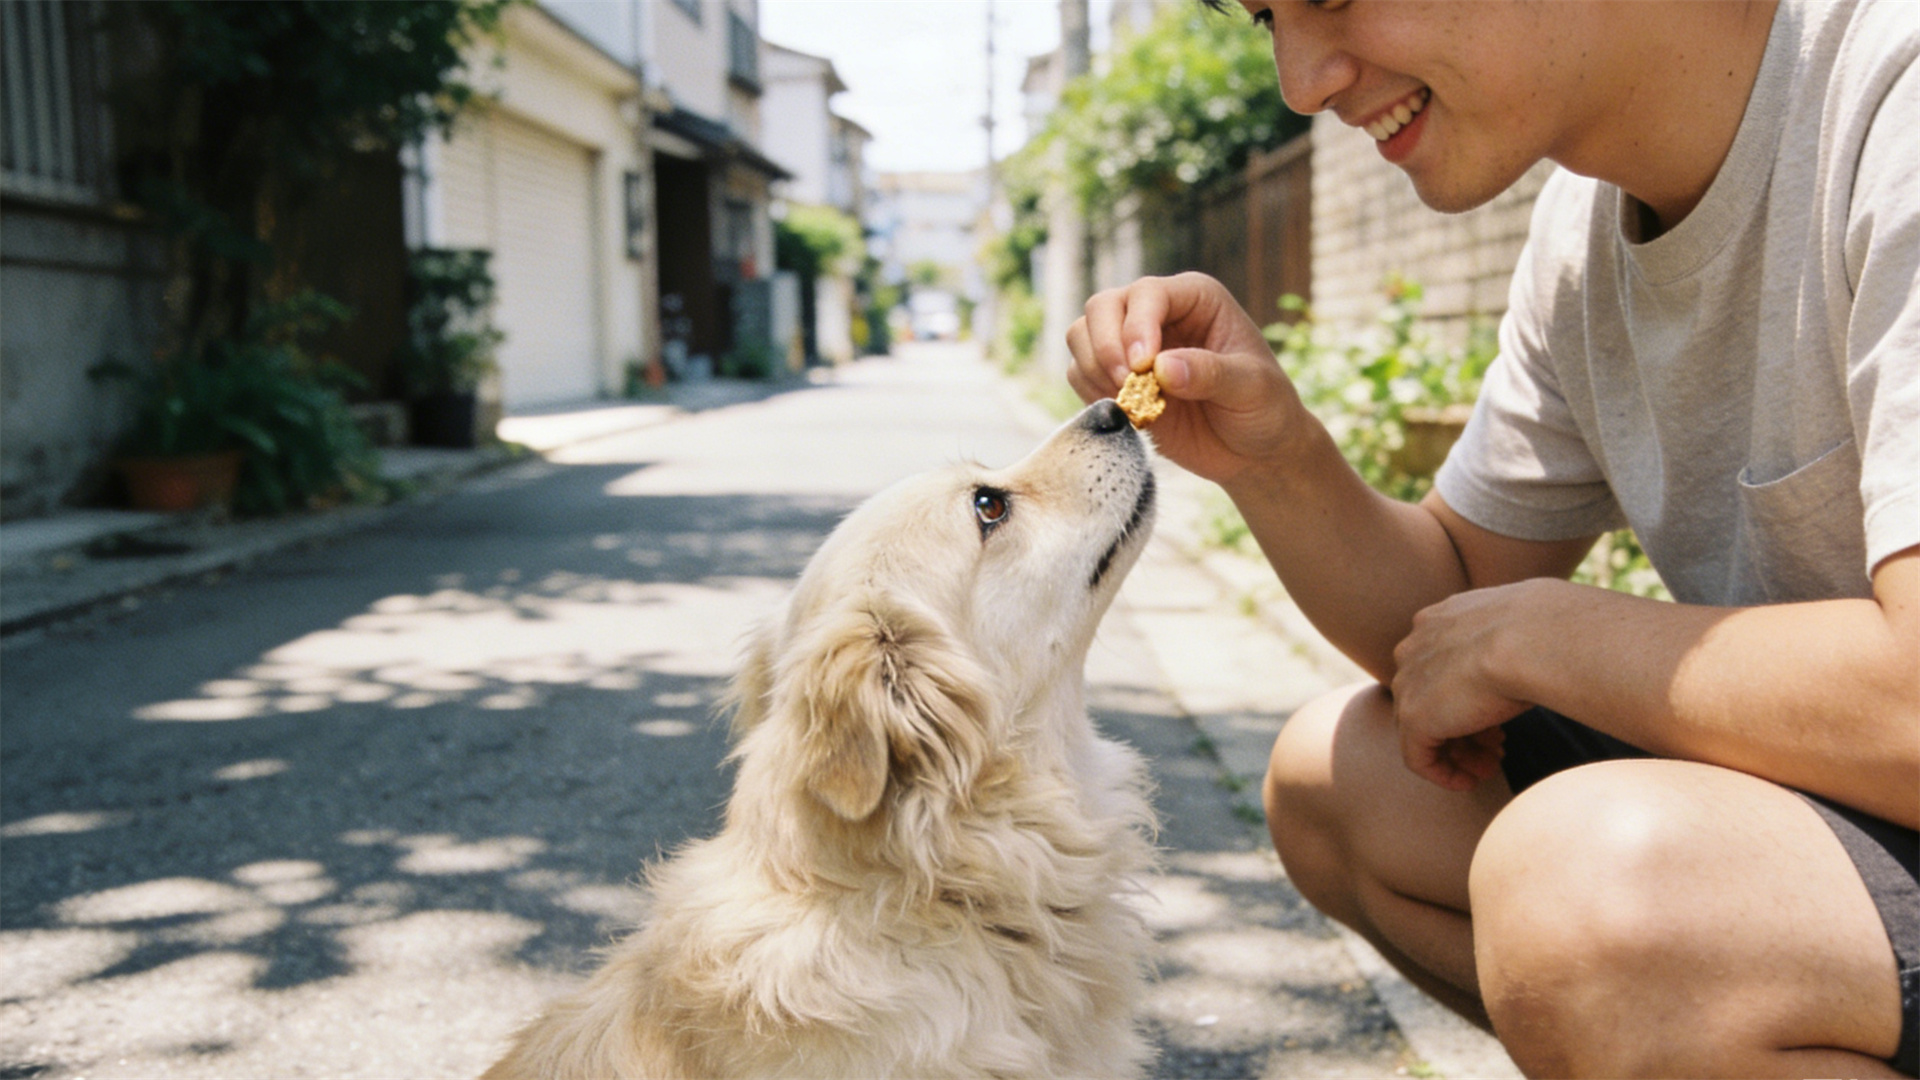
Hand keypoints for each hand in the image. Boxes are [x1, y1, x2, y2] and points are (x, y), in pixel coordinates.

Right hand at [1066, 273, 1306, 485]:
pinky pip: (1080, 374)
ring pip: (1081, 336)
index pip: (1148, 293)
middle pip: (1102, 307)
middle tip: (1126, 385)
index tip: (1142, 366)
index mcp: (1195, 299)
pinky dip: (1091, 393)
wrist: (1253, 451)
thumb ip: (1211, 374)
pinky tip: (1127, 412)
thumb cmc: (1264, 409)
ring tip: (1132, 403)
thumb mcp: (1252, 389)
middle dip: (1106, 347)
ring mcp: (1131, 345)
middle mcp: (1158, 313)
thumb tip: (1162, 368)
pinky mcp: (1115, 379)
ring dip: (1095, 370)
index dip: (1136, 326)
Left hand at [1389, 580, 1553, 790]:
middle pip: (1430, 697)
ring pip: (1424, 728)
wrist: (1535, 637)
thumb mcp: (1527, 627)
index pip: (1443, 666)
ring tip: (1491, 766)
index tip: (1500, 718)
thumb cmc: (1549, 629)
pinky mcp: (1414, 717)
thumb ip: (1514, 640)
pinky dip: (1444, 774)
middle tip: (1499, 747)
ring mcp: (1409, 682)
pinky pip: (1418, 757)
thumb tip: (1540, 648)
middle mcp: (1416, 646)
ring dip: (1458, 752)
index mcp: (1440, 619)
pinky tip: (1471, 782)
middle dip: (1464, 726)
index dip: (1470, 696)